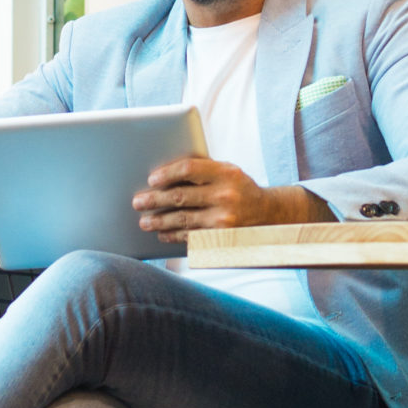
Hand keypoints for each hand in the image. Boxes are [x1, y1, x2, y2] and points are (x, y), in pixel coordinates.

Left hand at [132, 160, 326, 238]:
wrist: (269, 214)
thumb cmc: (239, 188)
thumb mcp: (227, 172)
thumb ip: (202, 171)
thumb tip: (162, 176)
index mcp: (225, 172)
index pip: (189, 169)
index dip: (167, 174)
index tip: (152, 179)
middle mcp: (225, 195)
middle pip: (180, 197)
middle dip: (155, 200)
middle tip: (138, 201)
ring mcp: (223, 220)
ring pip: (182, 219)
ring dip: (159, 221)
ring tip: (144, 221)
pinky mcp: (221, 238)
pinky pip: (190, 236)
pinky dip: (173, 235)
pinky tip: (162, 234)